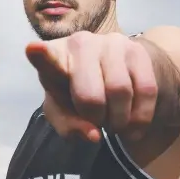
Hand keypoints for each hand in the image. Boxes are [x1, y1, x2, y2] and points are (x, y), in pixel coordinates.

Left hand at [26, 31, 157, 141]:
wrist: (114, 71)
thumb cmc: (78, 93)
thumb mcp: (65, 114)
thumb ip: (69, 128)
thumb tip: (94, 135)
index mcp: (54, 59)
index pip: (47, 59)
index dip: (41, 56)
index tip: (33, 49)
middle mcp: (81, 43)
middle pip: (91, 97)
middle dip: (96, 119)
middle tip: (97, 120)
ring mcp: (111, 42)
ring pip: (121, 92)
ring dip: (119, 120)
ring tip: (114, 120)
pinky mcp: (138, 50)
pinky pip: (146, 90)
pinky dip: (140, 117)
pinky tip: (132, 122)